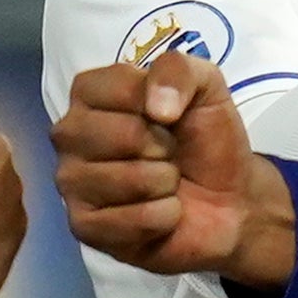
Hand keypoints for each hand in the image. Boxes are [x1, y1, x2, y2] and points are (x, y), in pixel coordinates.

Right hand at [52, 53, 297, 287]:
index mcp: (89, 94)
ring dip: (165, 184)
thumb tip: (156, 108)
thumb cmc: (206, 141)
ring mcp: (70, 182)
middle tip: (168, 155)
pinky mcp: (82, 227)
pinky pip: (132, 220)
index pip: (119, 86)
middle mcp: (69, 135)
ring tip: (165, 184)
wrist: (229, 202)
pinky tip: (161, 215)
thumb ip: (178, 70)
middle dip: (163, 148)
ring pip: (129, 179)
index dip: (160, 102)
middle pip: (123, 135)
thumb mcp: (205, 86)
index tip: (170, 117)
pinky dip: (163, 217)